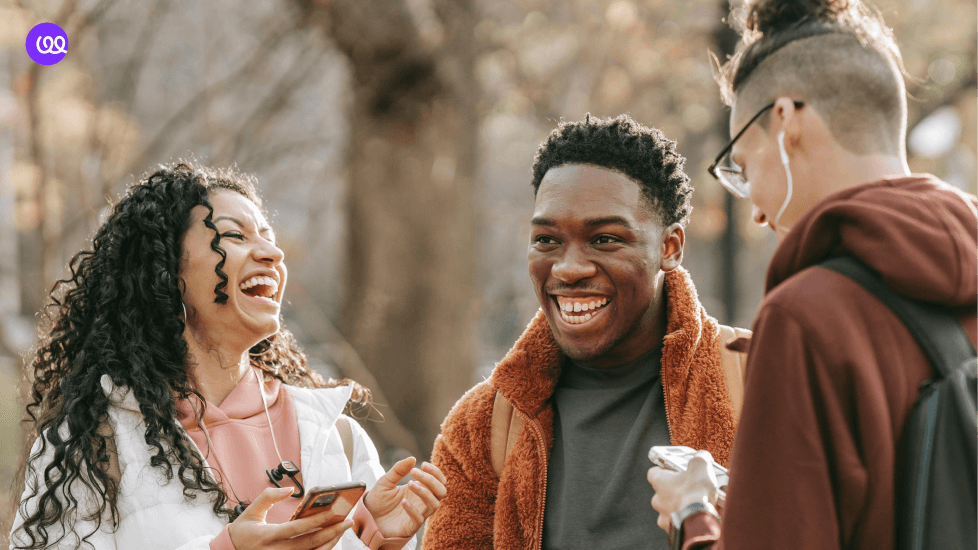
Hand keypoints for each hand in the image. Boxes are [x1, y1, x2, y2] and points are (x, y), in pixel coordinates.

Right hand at [228, 486, 353, 549]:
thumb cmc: (244, 530)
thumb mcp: (251, 511)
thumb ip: (269, 496)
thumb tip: (290, 489)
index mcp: (267, 535)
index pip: (297, 528)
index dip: (317, 520)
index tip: (334, 511)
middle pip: (309, 543)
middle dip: (332, 532)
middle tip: (348, 521)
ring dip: (330, 543)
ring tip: (343, 530)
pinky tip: (331, 541)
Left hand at [364, 457, 447, 537]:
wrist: (366, 518)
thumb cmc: (378, 500)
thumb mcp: (386, 481)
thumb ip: (398, 470)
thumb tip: (413, 458)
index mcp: (420, 489)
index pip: (439, 480)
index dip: (435, 472)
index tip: (422, 464)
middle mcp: (422, 502)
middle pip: (441, 491)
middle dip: (431, 480)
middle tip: (414, 472)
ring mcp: (418, 514)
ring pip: (434, 505)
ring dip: (425, 492)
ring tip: (409, 484)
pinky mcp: (410, 527)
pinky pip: (419, 519)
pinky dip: (413, 509)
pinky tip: (403, 502)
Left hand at [647, 450, 719, 533]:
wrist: (699, 521)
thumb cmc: (696, 492)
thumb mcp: (701, 466)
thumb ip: (700, 458)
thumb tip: (702, 456)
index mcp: (659, 482)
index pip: (653, 472)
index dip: (663, 470)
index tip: (673, 469)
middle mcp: (657, 500)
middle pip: (662, 492)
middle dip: (674, 490)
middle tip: (689, 487)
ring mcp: (664, 517)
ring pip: (669, 509)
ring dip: (679, 506)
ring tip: (695, 504)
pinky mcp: (673, 531)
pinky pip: (677, 524)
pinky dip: (685, 520)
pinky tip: (696, 517)